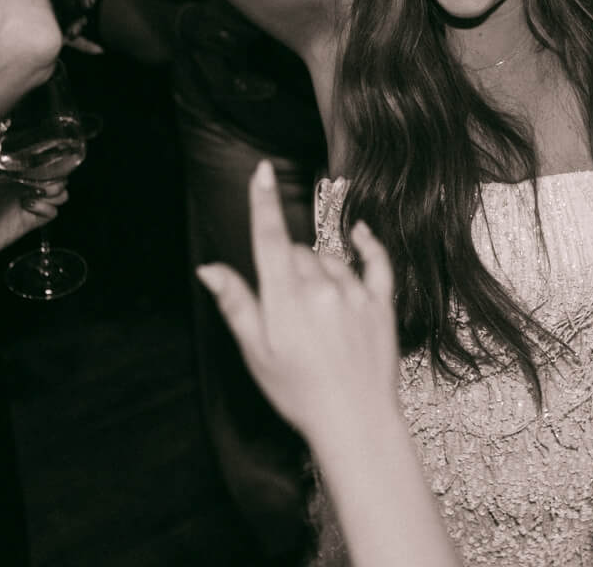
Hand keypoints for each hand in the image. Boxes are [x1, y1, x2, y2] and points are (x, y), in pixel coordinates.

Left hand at [0, 141, 70, 264]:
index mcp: (20, 177)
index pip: (48, 167)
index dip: (53, 164)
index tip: (47, 163)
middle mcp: (30, 190)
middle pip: (60, 181)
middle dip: (56, 180)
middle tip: (39, 183)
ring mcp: (34, 205)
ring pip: (61, 196)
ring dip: (53, 194)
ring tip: (33, 194)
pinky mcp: (34, 221)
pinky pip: (53, 213)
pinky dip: (45, 208)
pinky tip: (27, 206)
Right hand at [196, 160, 400, 445]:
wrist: (354, 422)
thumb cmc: (298, 392)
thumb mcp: (256, 352)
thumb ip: (237, 304)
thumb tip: (210, 269)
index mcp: (285, 298)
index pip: (270, 238)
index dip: (263, 202)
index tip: (261, 171)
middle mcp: (321, 288)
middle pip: (298, 253)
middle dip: (287, 266)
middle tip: (285, 309)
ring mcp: (355, 293)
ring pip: (330, 261)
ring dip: (319, 271)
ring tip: (316, 315)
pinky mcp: (382, 303)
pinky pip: (376, 261)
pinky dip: (366, 245)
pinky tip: (361, 234)